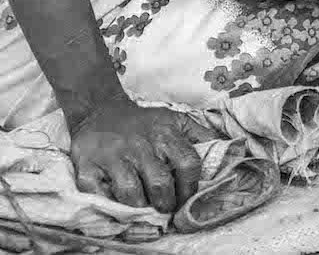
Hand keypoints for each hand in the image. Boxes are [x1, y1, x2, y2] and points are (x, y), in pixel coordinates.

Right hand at [69, 97, 202, 213]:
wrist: (99, 109)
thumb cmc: (143, 122)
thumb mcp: (175, 120)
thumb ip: (200, 136)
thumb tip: (231, 148)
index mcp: (165, 134)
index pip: (188, 164)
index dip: (191, 187)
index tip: (188, 198)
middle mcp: (139, 145)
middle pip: (160, 184)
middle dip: (167, 203)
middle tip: (166, 209)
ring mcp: (111, 157)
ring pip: (131, 194)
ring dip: (141, 208)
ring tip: (145, 209)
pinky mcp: (87, 167)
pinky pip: (99, 195)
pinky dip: (110, 205)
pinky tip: (118, 203)